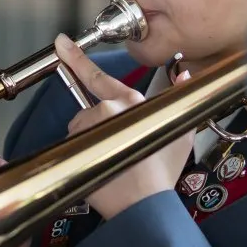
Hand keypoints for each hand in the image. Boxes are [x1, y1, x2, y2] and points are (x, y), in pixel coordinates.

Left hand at [54, 35, 191, 219]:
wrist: (145, 203)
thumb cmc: (162, 171)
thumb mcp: (180, 133)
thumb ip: (180, 99)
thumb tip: (185, 75)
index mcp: (131, 101)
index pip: (98, 76)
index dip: (77, 58)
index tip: (61, 43)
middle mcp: (108, 108)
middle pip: (91, 111)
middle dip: (98, 127)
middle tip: (116, 149)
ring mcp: (90, 126)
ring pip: (81, 128)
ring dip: (90, 140)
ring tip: (110, 159)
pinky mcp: (78, 145)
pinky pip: (74, 144)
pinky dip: (82, 153)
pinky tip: (100, 165)